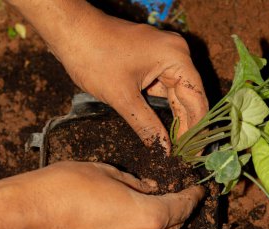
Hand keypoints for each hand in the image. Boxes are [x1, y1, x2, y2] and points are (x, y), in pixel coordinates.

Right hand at [0, 162, 203, 228]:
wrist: (27, 217)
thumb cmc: (65, 187)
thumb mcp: (107, 173)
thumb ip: (136, 184)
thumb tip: (150, 190)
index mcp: (147, 219)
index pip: (182, 208)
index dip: (193, 197)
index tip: (199, 190)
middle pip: (171, 228)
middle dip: (178, 212)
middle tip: (178, 196)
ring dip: (157, 226)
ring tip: (153, 208)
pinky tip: (126, 223)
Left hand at [7, 0, 207, 151]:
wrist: (70, 32)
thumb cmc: (94, 57)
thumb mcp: (122, 97)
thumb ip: (147, 126)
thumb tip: (164, 151)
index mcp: (176, 58)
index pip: (196, 99)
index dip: (197, 129)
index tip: (195, 154)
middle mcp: (176, 55)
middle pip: (188, 98)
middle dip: (186, 127)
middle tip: (185, 155)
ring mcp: (164, 58)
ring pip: (175, 96)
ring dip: (175, 121)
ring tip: (176, 149)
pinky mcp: (151, 63)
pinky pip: (162, 90)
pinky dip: (162, 110)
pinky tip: (164, 130)